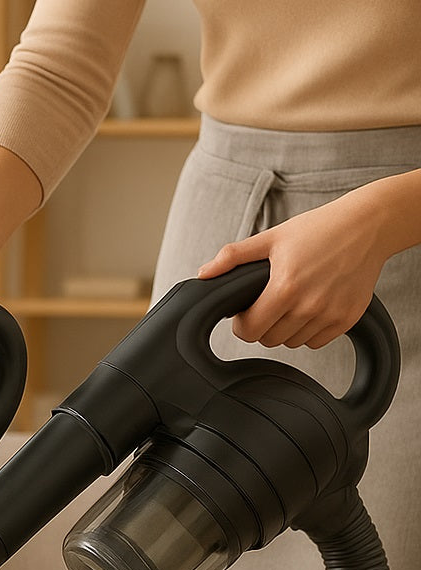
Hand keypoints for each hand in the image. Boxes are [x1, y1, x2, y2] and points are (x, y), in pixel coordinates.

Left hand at [198, 192, 388, 349]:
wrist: (367, 226)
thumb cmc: (317, 229)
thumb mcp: (270, 237)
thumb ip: (232, 257)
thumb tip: (203, 273)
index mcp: (285, 288)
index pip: (250, 331)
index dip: (242, 324)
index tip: (245, 312)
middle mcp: (309, 306)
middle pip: (270, 340)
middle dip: (262, 326)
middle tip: (266, 305)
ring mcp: (331, 315)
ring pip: (293, 343)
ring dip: (285, 329)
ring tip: (289, 304)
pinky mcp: (349, 319)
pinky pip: (317, 341)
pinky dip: (309, 331)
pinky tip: (309, 308)